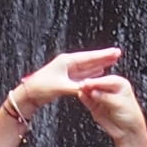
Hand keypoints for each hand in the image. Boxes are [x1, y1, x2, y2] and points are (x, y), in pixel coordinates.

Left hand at [7, 48, 122, 127]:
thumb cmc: (42, 88)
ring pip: (87, 66)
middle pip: (90, 59)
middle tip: (117, 53)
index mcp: (67, 61)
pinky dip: (92, 72)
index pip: (89, 57)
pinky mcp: (66, 77)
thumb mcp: (61, 87)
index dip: (103, 55)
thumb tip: (90, 87)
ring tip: (111, 61)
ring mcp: (67, 70)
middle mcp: (68, 63)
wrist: (29, 94)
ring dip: (99, 63)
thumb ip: (77, 87)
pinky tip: (98, 71)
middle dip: (104, 57)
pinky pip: (83, 73)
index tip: (115, 52)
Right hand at [64, 61, 146, 143]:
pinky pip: (88, 100)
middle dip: (89, 85)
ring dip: (85, 90)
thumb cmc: (130, 115)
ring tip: (80, 90)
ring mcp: (101, 97)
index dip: (97, 81)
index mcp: (119, 84)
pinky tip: (81, 95)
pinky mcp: (95, 105)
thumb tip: (93, 92)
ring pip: (91, 91)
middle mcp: (109, 89)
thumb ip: (106, 98)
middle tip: (82, 85)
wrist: (128, 130)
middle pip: (97, 84)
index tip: (89, 82)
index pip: (106, 80)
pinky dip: (84, 97)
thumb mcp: (119, 104)